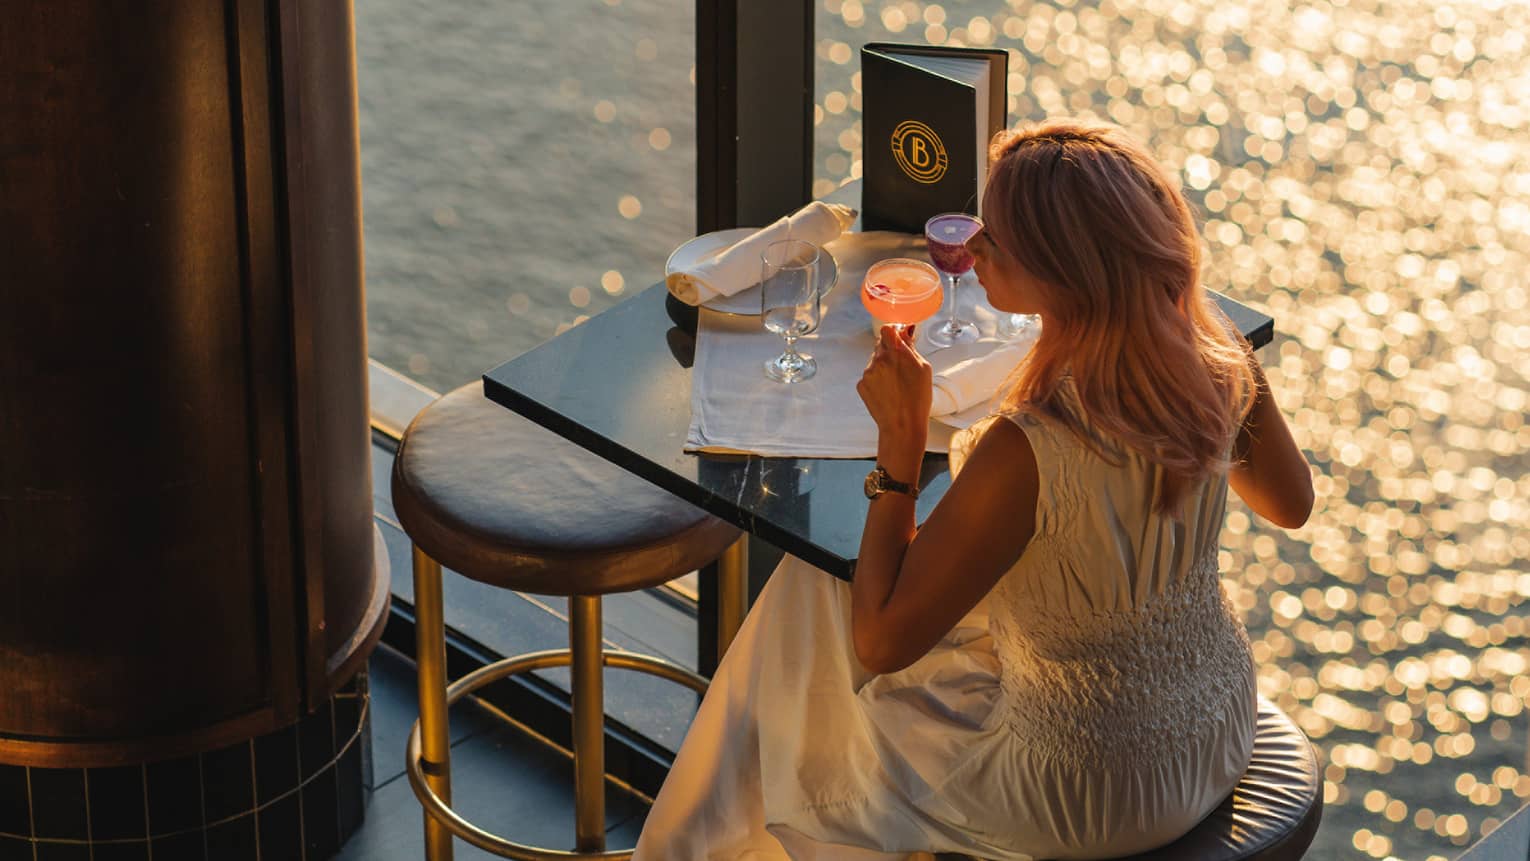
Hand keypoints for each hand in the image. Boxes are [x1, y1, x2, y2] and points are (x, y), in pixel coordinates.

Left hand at [856, 325, 931, 444]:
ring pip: (875, 361)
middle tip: (901, 365)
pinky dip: (877, 379)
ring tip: (896, 384)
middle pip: (881, 344)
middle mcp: (879, 359)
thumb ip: (911, 347)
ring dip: (883, 366)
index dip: (893, 332)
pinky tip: (888, 391)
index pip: (887, 329)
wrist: (902, 425)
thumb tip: (905, 333)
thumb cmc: (917, 400)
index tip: (899, 337)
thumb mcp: (924, 369)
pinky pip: (869, 375)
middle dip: (890, 351)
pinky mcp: (861, 384)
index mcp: (896, 352)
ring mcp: (868, 372)